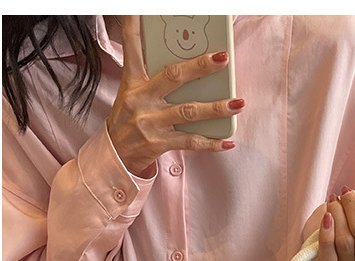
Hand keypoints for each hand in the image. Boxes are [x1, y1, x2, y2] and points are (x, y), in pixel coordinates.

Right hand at [106, 16, 245, 176]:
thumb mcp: (132, 92)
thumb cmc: (130, 117)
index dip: (135, 25)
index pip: (132, 47)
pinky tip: (228, 141)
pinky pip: (191, 142)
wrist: (116, 152)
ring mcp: (151, 122)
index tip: (141, 9)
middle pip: (173, 77)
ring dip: (216, 108)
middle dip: (200, 67)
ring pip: (189, 111)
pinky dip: (212, 143)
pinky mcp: (159, 143)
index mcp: (133, 81)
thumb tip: (186, 66)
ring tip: (238, 103)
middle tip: (222, 58)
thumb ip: (154, 76)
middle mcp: (141, 99)